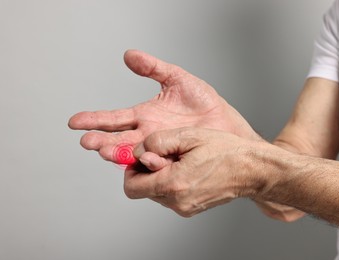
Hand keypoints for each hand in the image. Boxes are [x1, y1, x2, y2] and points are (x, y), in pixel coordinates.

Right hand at [68, 50, 259, 162]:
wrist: (227, 124)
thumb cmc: (205, 103)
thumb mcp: (178, 79)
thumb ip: (153, 68)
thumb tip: (129, 55)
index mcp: (145, 116)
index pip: (114, 118)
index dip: (94, 120)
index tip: (74, 122)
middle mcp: (148, 134)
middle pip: (118, 139)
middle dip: (101, 140)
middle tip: (87, 141)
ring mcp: (160, 147)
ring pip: (132, 153)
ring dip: (117, 152)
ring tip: (104, 150)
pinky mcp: (173, 158)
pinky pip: (154, 162)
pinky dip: (143, 162)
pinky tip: (134, 161)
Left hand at [125, 127, 267, 216]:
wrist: (251, 170)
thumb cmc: (225, 151)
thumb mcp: (189, 136)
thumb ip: (157, 142)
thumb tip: (138, 152)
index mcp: (174, 184)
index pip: (132, 187)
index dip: (132, 169)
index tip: (146, 156)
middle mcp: (177, 201)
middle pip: (142, 190)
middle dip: (147, 171)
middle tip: (167, 155)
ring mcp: (185, 207)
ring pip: (155, 192)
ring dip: (160, 176)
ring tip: (182, 161)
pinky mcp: (190, 208)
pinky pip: (169, 196)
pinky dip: (171, 182)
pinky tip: (187, 169)